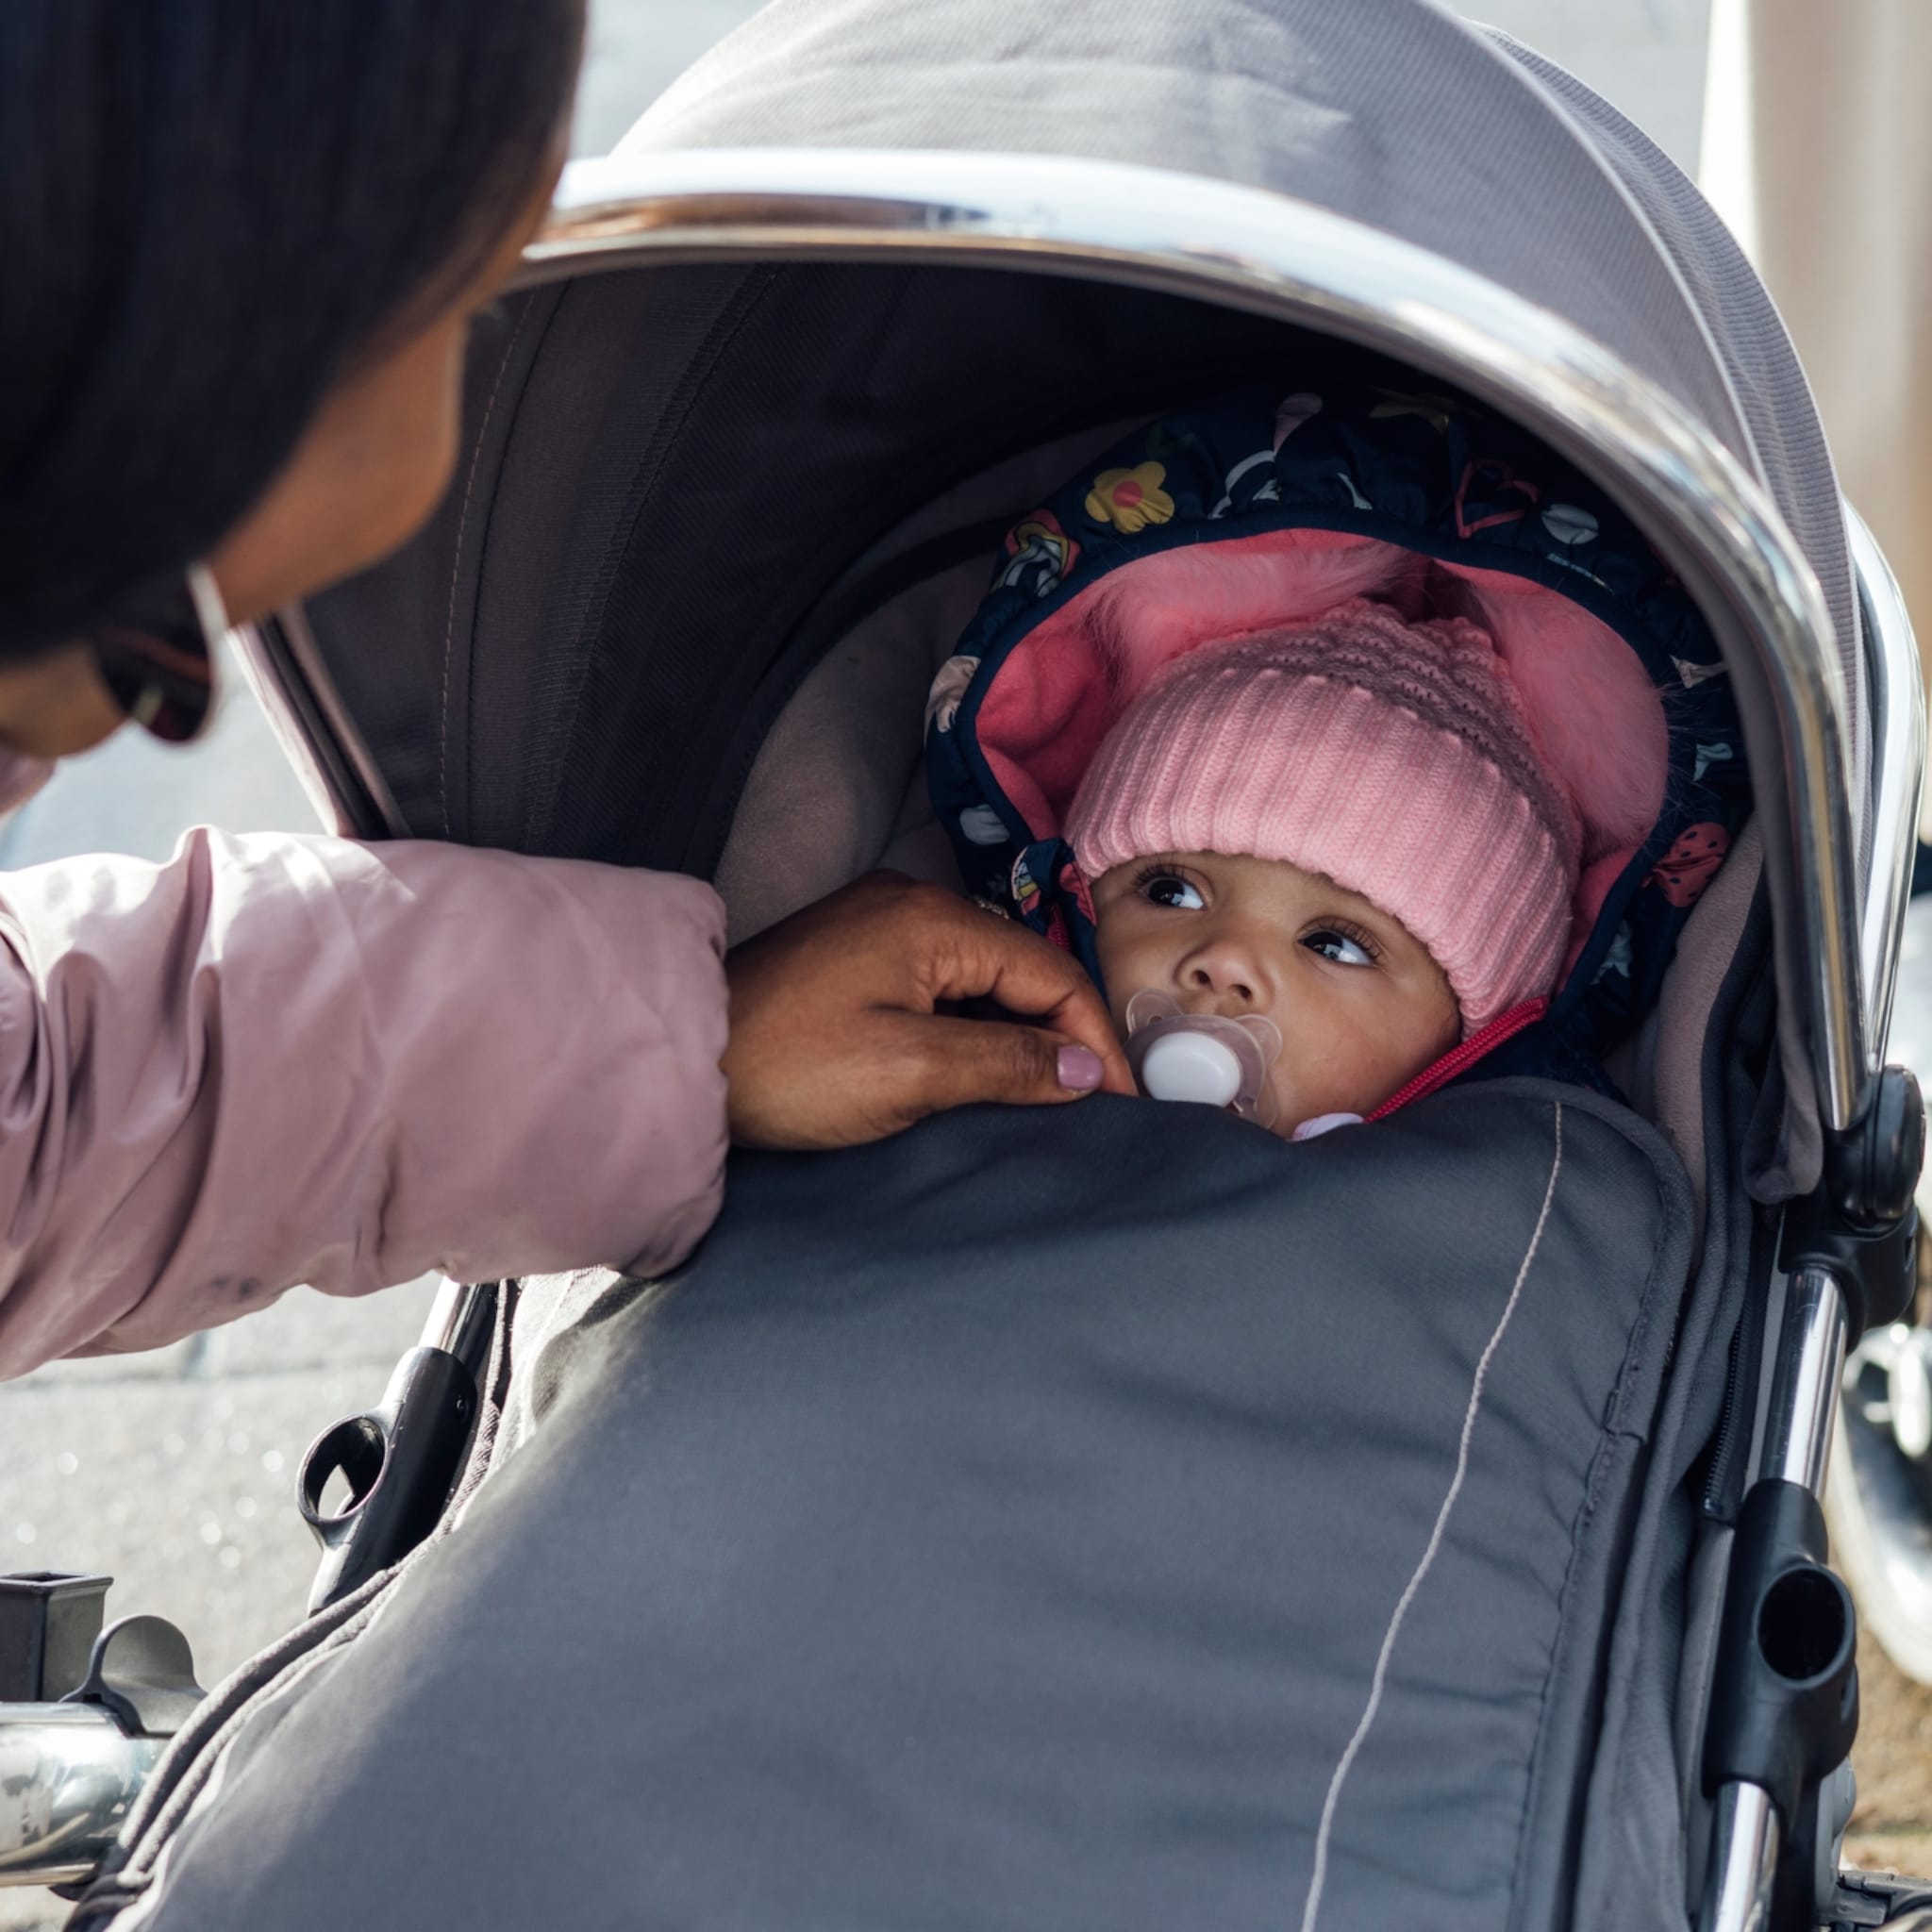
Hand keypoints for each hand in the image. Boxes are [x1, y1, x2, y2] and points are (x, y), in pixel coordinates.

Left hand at [722, 871, 1135, 1149]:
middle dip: (1060, 1035)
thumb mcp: (910, 1072)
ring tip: (1042, 1098)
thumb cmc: (786, 1065)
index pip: (1051, 973)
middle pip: (1019, 970)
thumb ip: (1007, 1064)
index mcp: (933, 919)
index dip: (1094, 1039)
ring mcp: (876, 924)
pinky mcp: (851, 953)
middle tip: (1088, 1108)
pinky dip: (968, 1026)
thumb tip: (1085, 1070)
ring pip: (979, 978)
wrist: (673, 1060)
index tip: (1121, 1104)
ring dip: (1014, 1033)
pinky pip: (937, 984)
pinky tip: (977, 1071)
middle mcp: (910, 903)